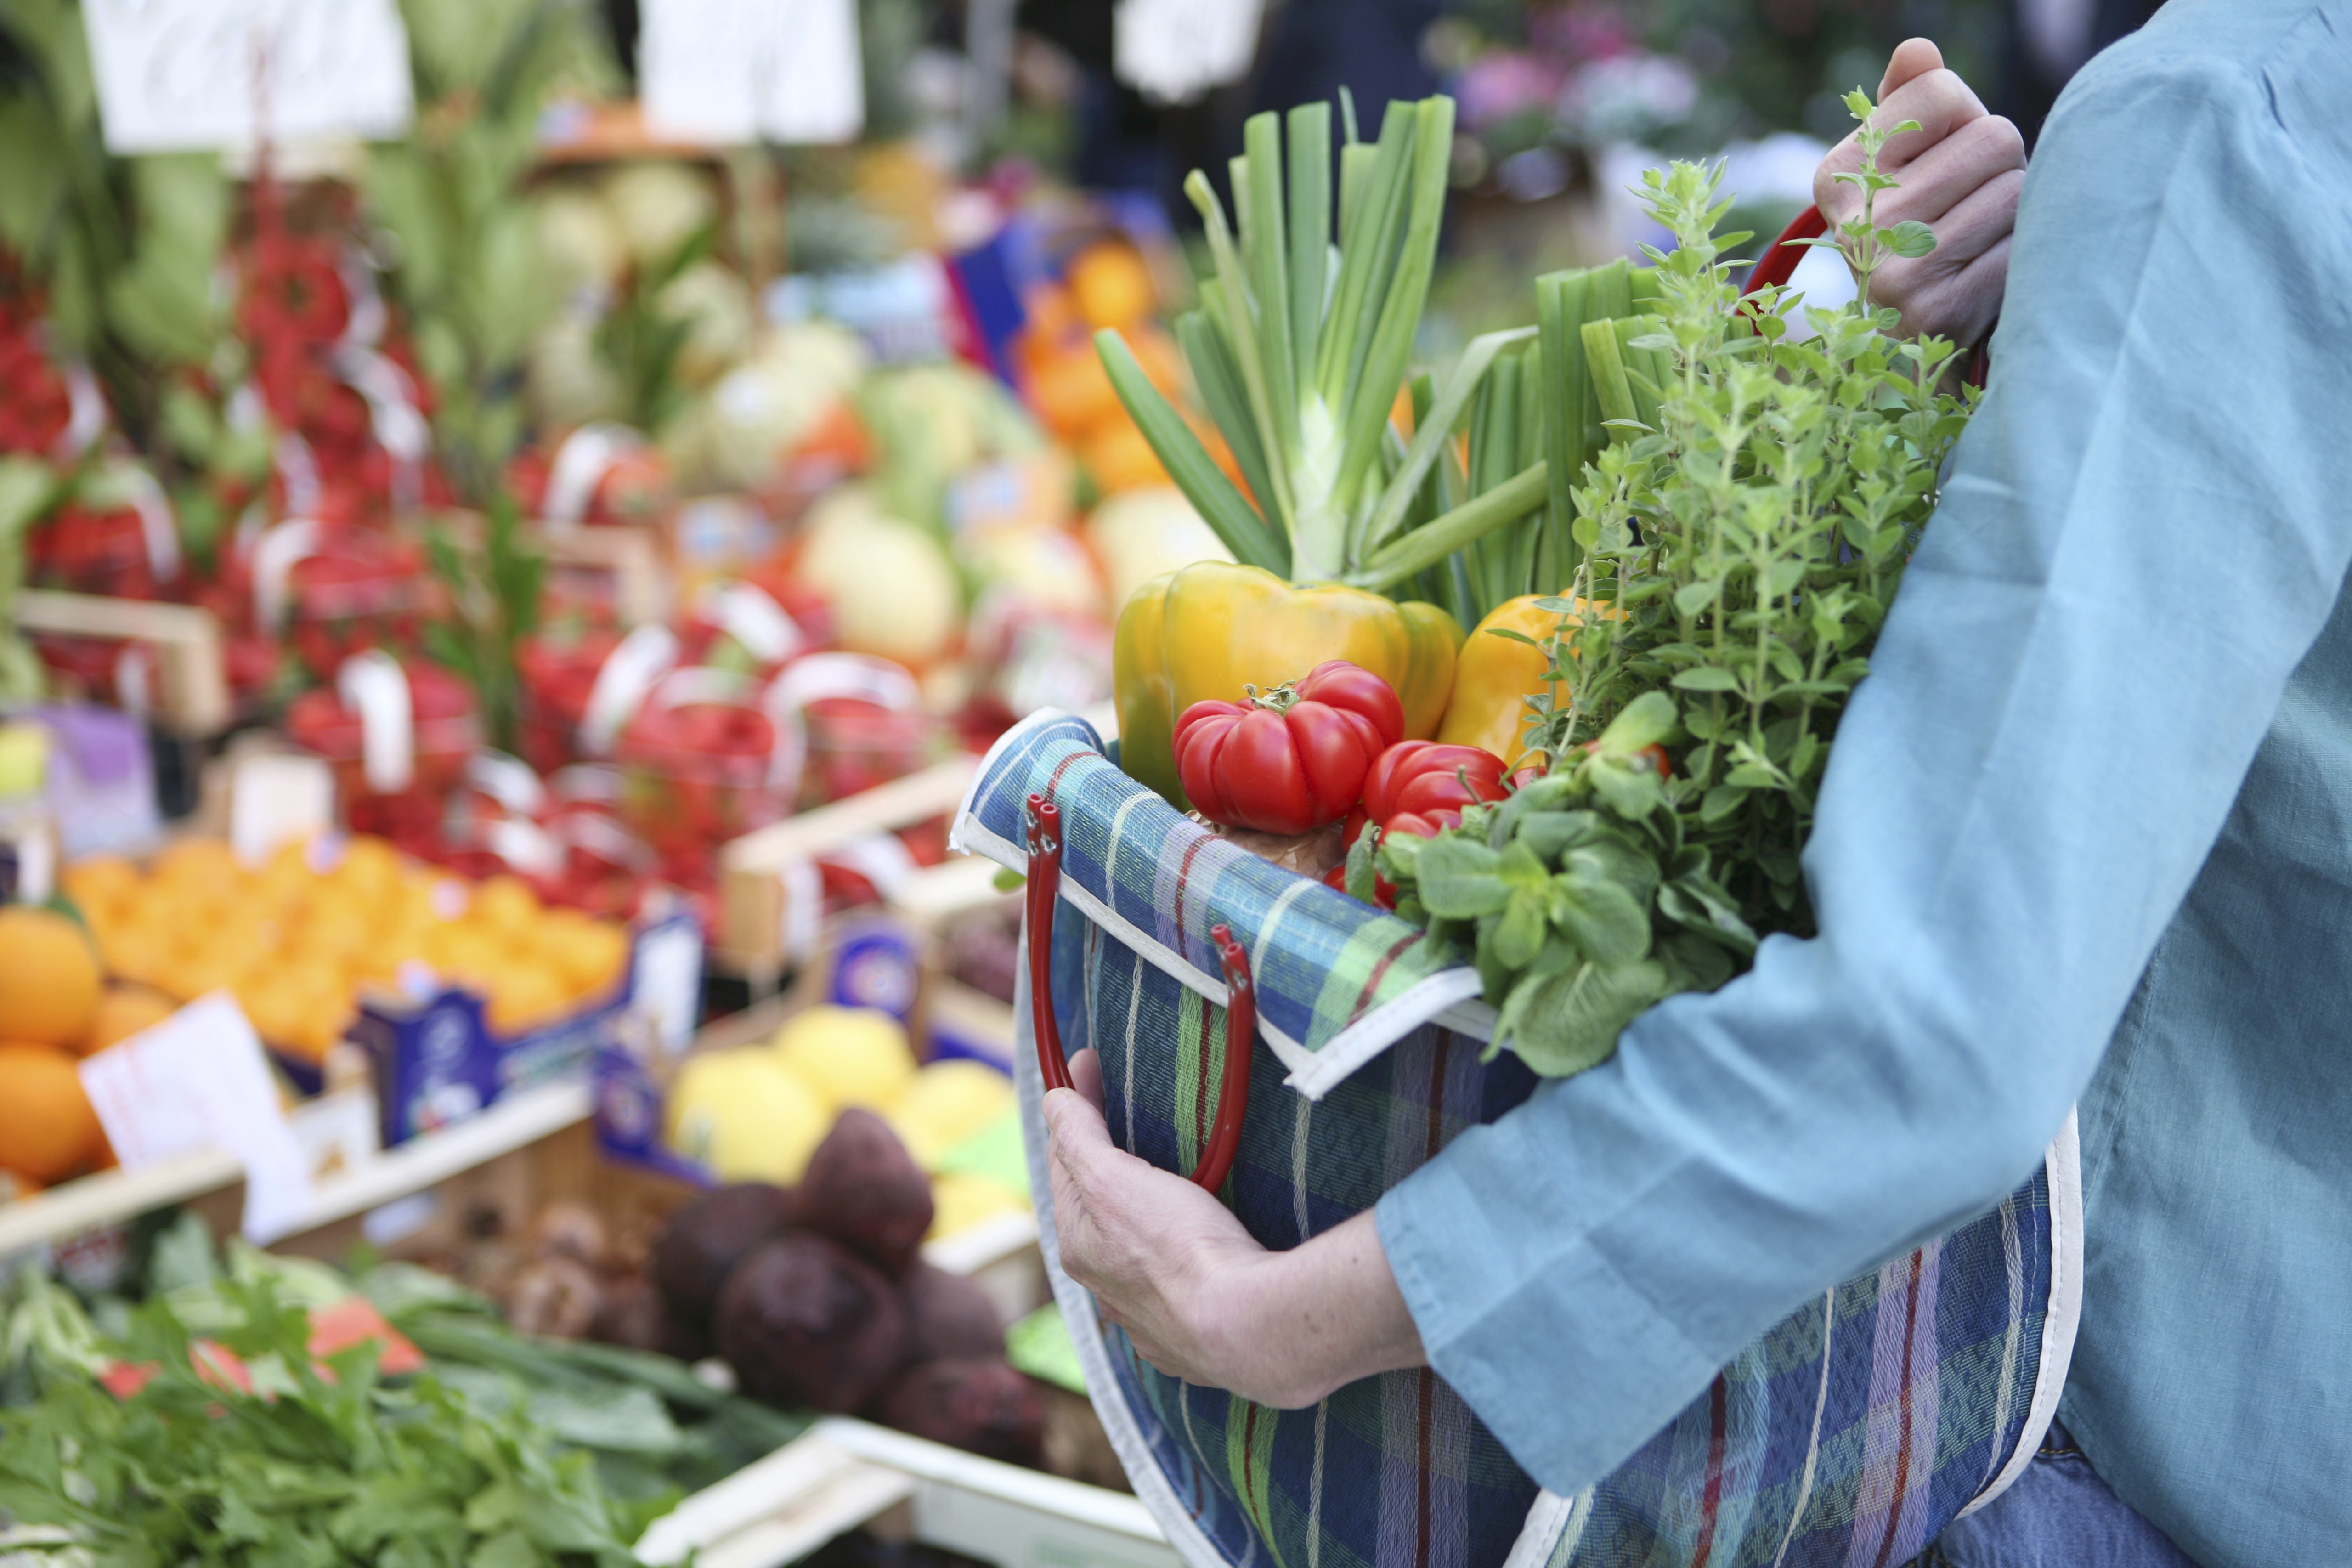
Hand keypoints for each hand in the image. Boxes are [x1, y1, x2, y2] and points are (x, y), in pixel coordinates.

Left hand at [1044, 1048, 1425, 1406]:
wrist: (1249, 1328)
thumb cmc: (1180, 1248)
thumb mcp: (1115, 1179)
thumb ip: (1080, 1137)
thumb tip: (1052, 1099)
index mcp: (1078, 1246)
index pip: (1066, 1161)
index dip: (1077, 1107)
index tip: (1089, 1062)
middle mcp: (1104, 1290)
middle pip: (1097, 1211)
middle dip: (1105, 1168)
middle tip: (1123, 1123)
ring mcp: (1148, 1321)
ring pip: (1133, 1257)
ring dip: (1140, 1222)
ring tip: (1163, 1190)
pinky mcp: (1190, 1341)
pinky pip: (1172, 1294)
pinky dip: (1173, 1266)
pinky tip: (1192, 1259)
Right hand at [1814, 38, 2023, 346]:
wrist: (1908, 345)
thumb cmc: (1919, 231)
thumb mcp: (1903, 165)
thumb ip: (1911, 102)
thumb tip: (1918, 50)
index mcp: (1838, 173)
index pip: (1943, 91)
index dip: (1964, 117)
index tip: (1941, 160)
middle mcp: (1854, 223)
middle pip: (1994, 139)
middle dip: (1999, 168)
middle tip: (1970, 209)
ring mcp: (1890, 272)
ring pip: (2016, 192)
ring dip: (2015, 216)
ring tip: (1978, 245)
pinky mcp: (1933, 315)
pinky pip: (2019, 250)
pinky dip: (2018, 263)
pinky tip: (1985, 282)